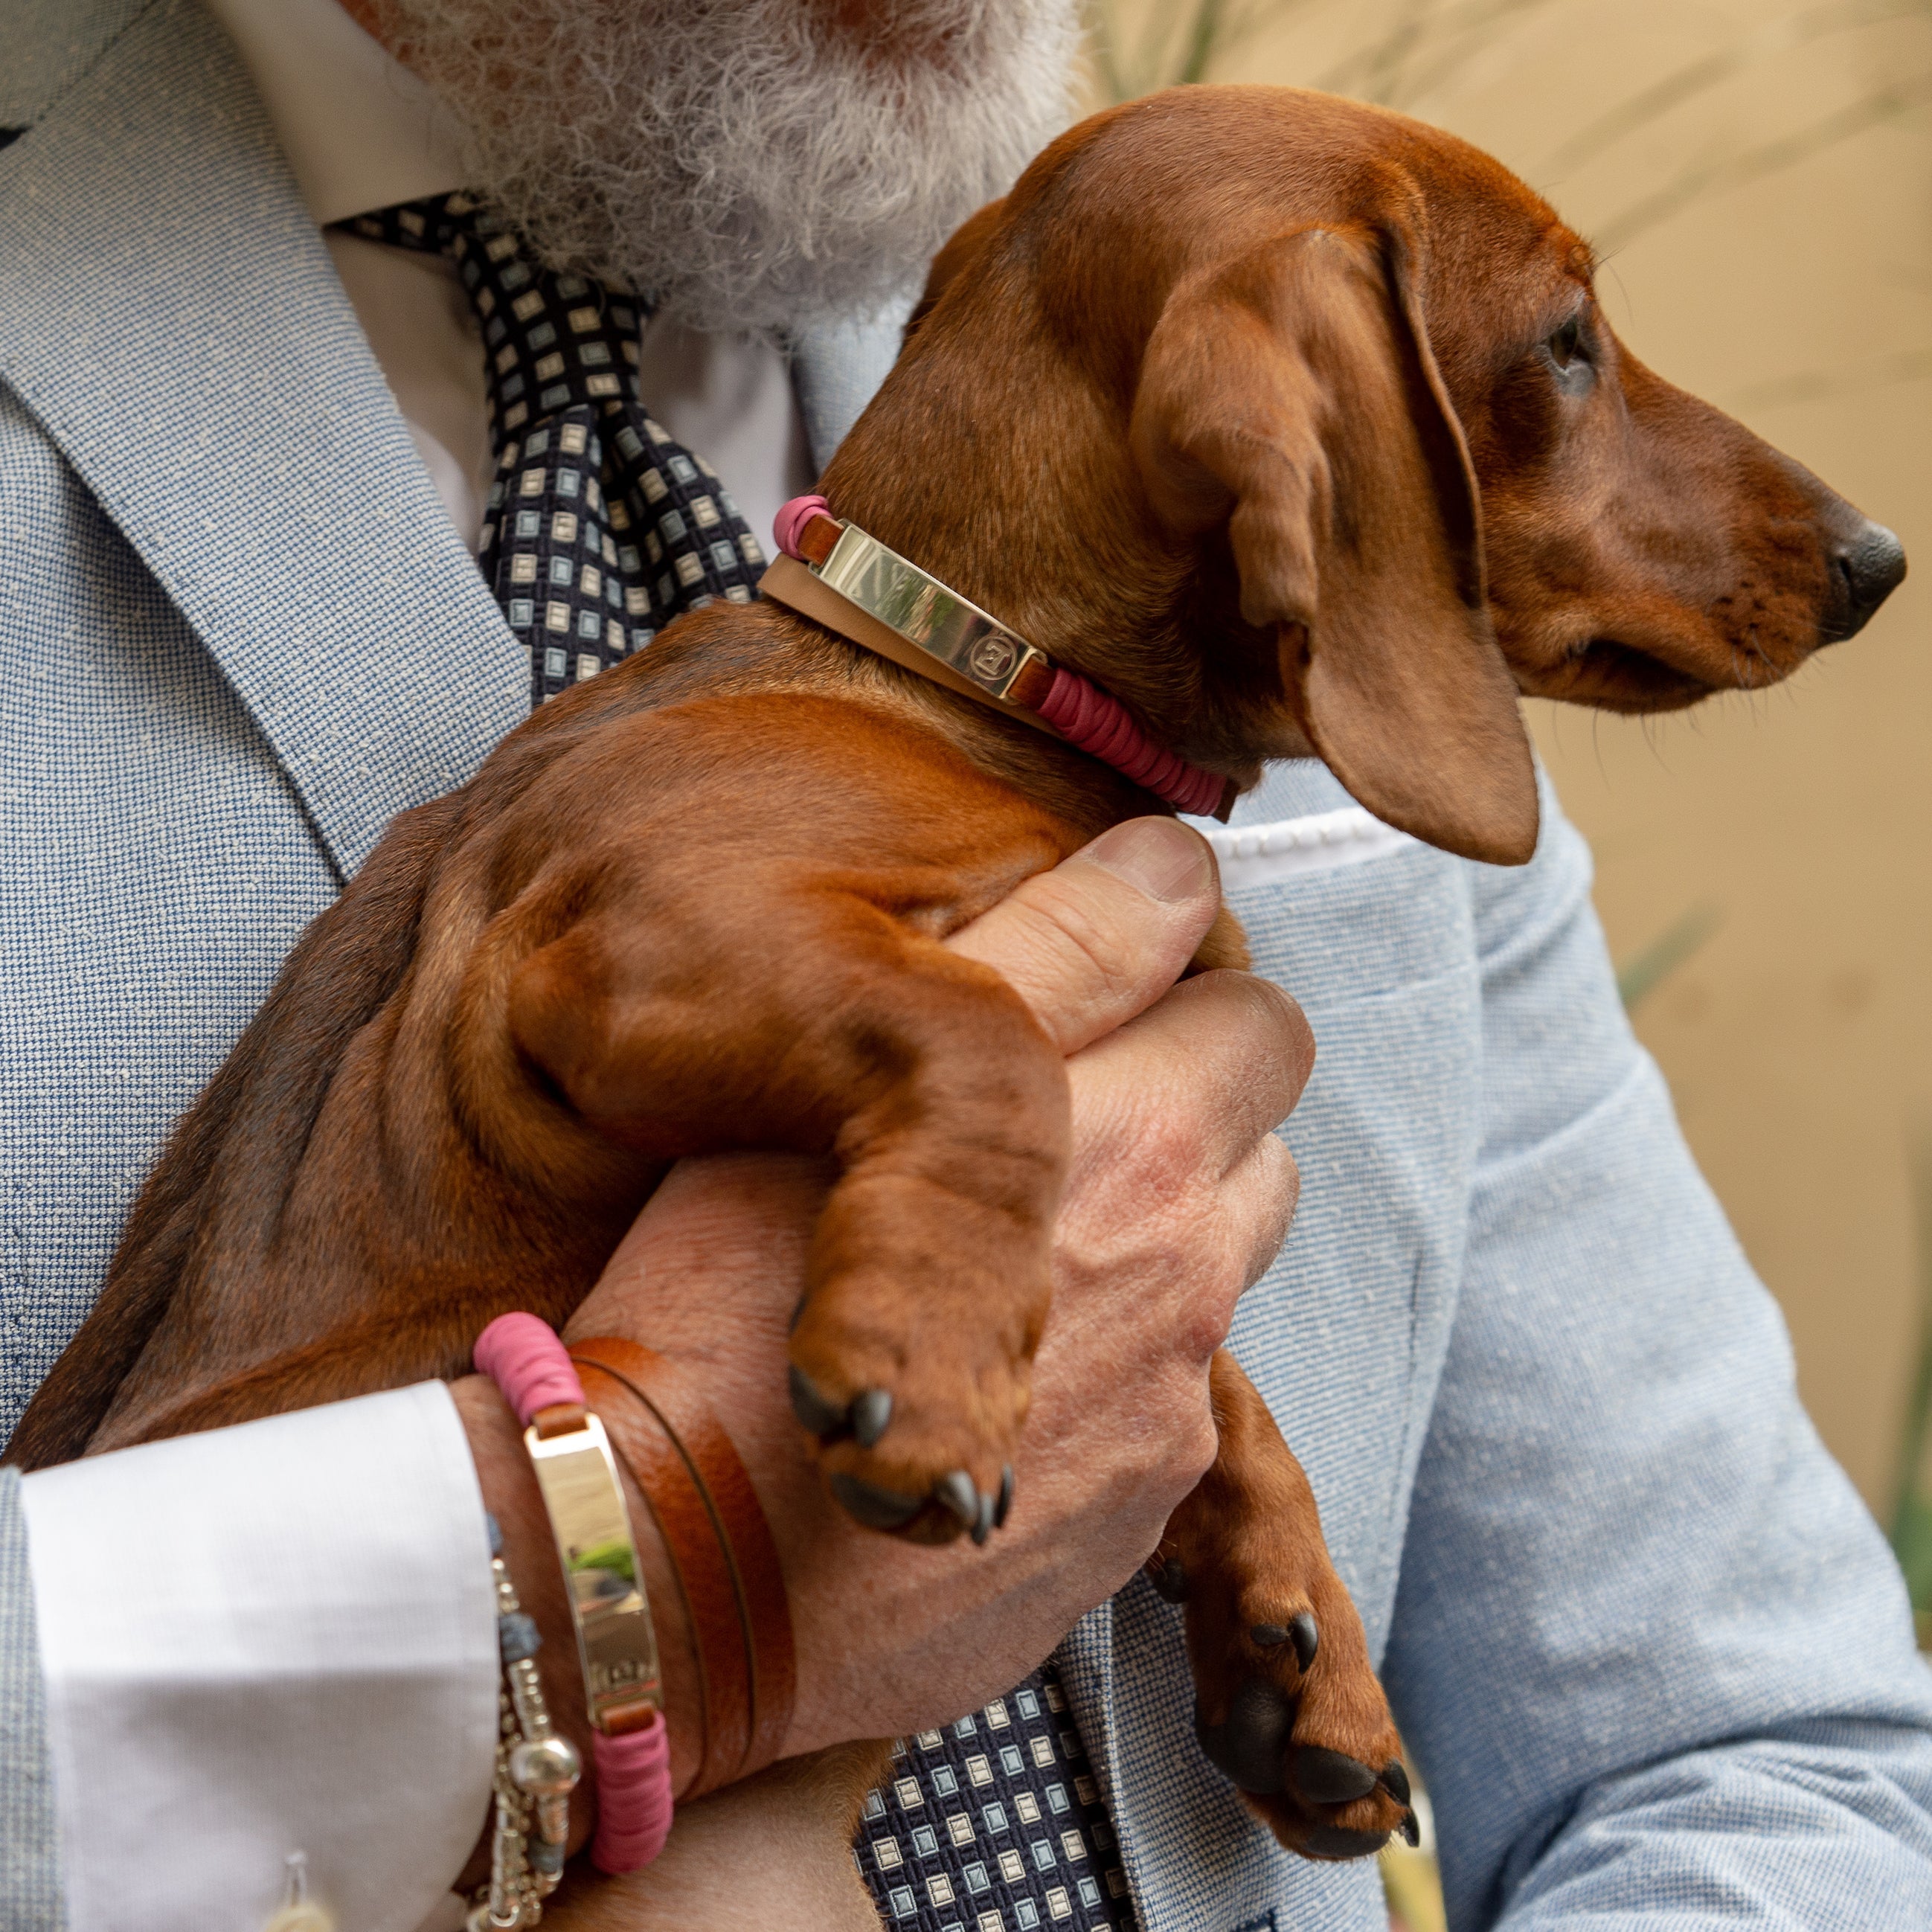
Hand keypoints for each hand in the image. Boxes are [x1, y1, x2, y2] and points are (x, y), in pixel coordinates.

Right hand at [456, 816, 1312, 1814]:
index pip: (1265, 1022)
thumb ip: (1048, 953)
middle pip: (1259, 1151)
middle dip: (1185, 1122)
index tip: (1096, 1019)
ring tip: (1003, 1270)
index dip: (1188, 1001)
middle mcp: (1188, 1281)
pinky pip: (1165, 1410)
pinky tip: (984, 1391)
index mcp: (1139, 1148)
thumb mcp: (865, 1075)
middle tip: (1039, 1139)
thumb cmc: (731, 1299)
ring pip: (1213, 1281)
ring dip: (1147, 1252)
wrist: (669, 1566)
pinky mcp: (1134, 1521)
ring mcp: (1172, 1415)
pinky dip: (1105, 1381)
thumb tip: (1172, 862)